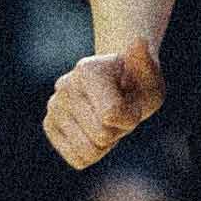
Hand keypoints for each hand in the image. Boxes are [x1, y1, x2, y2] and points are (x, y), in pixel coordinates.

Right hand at [44, 37, 163, 168]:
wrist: (119, 86)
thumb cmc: (137, 84)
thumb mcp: (150, 77)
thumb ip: (146, 64)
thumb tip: (138, 41)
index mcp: (87, 70)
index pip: (112, 115)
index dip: (131, 117)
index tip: (130, 101)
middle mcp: (65, 86)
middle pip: (102, 135)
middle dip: (119, 130)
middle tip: (119, 112)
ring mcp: (54, 106)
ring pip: (89, 151)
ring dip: (107, 143)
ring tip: (107, 120)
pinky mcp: (50, 125)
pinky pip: (78, 158)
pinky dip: (94, 153)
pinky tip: (95, 130)